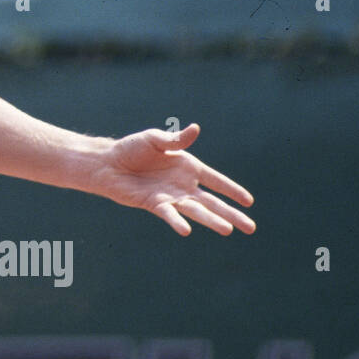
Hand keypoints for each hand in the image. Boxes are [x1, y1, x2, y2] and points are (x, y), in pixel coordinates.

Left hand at [93, 124, 254, 235]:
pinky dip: (177, 221)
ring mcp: (170, 196)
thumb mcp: (155, 139)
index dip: (232, 190)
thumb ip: (176, 139)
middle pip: (212, 202)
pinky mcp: (154, 204)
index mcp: (188, 167)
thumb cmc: (131, 149)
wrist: (107, 163)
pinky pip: (169, 214)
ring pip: (196, 211)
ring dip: (212, 220)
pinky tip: (186, 230)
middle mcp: (183, 185)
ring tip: (228, 230)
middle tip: (251, 228)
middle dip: (232, 214)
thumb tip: (195, 128)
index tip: (249, 201)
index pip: (216, 180)